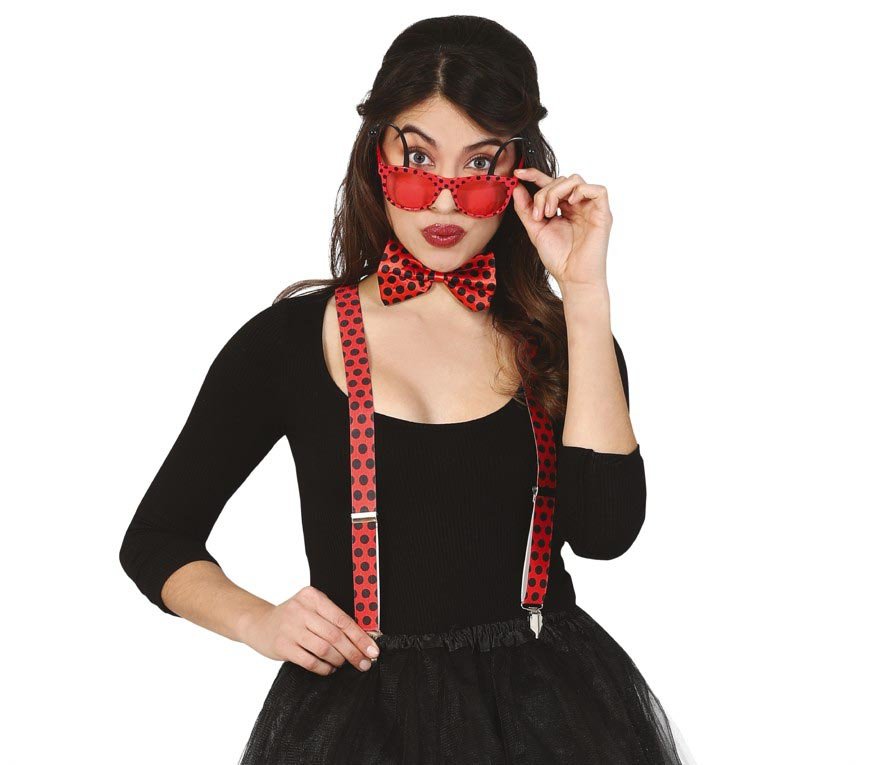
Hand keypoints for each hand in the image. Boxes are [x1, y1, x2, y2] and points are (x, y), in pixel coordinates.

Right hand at [240, 585, 380, 675]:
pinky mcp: (282, 646)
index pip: (342, 619)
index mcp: (312, 596)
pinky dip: (324, 668)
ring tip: (342, 664)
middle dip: (353, 652)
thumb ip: (332, 619)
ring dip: (339, 660)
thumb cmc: (292, 618)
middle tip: (364, 663)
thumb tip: (363, 637)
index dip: (360, 637)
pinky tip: (329, 668)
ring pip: (325, 649)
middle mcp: (301, 609)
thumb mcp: (310, 609)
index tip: (373, 649)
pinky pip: (311, 661)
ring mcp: (290, 628)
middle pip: (335, 635)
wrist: (259, 624)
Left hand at [511, 167, 612, 289]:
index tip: (518, 173)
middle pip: (561, 180)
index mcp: (564, 208)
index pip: (550, 183)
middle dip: (543, 193)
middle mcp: (578, 205)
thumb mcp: (535, 230)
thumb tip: (517, 187)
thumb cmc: (558, 258)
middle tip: (538, 214)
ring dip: (557, 192)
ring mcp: (591, 208)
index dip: (534, 175)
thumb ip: (526, 209)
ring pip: (575, 180)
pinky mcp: (603, 214)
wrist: (573, 278)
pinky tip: (570, 204)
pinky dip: (581, 191)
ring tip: (549, 213)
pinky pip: (598, 190)